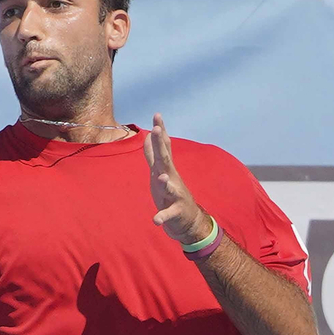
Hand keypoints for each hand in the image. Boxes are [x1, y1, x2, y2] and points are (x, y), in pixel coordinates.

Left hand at [143, 113, 213, 245]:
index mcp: (165, 169)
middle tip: (156, 129)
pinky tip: (156, 220)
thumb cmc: (169, 193)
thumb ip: (152, 154)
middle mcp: (171, 178)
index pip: (163, 147)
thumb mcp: (159, 171)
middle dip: (161, 145)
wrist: (186, 219)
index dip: (160, 131)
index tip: (157, 114)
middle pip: (165, 160)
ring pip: (170, 187)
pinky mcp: (174, 211)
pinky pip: (168, 214)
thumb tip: (147, 136)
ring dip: (165, 182)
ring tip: (161, 176)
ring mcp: (174, 195)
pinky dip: (162, 216)